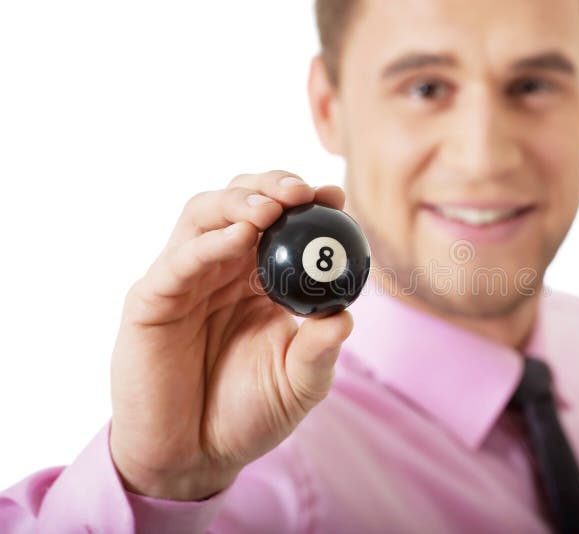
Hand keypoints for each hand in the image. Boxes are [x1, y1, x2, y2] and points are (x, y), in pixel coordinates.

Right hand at [108, 171, 353, 499]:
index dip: (307, 203)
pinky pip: (178, 261)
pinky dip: (209, 243)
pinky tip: (242, 236)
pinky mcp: (151, 300)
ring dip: (239, 202)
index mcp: (257, 279)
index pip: (280, 222)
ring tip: (273, 208)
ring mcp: (184, 279)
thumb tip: (346, 317)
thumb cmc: (247, 415)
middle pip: (239, 203)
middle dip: (271, 186)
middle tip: (303, 192)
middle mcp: (220, 269)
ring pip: (203, 215)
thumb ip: (320, 351)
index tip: (337, 198)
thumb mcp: (299, 385)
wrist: (194, 458)